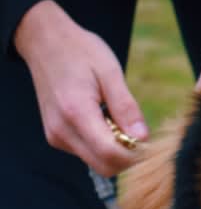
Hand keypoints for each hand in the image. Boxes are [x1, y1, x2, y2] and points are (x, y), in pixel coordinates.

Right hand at [14, 0, 148, 176]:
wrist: (45, 42)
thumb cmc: (81, 52)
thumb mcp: (111, 72)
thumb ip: (126, 107)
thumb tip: (142, 138)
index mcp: (76, 112)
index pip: (111, 154)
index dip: (135, 154)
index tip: (149, 140)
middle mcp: (62, 130)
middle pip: (105, 167)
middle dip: (128, 156)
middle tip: (136, 130)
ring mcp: (56, 136)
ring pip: (97, 163)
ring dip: (116, 151)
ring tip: (117, 119)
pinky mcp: (57, 137)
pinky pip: (88, 153)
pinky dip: (103, 145)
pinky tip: (104, 121)